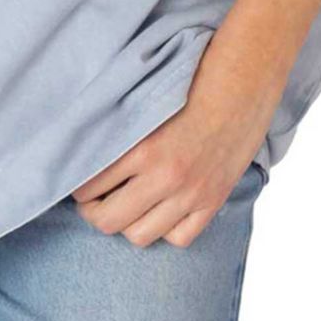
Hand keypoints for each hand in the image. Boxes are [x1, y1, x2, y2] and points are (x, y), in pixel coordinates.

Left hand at [71, 34, 282, 247]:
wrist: (243, 82)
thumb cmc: (191, 83)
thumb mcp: (146, 102)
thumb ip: (119, 132)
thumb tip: (84, 153)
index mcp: (144, 149)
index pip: (90, 187)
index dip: (77, 189)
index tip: (78, 184)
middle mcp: (166, 177)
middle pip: (109, 220)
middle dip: (94, 213)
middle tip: (93, 202)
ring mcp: (191, 194)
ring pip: (140, 235)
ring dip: (127, 223)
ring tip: (125, 207)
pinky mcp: (213, 201)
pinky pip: (179, 238)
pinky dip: (166, 229)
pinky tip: (161, 211)